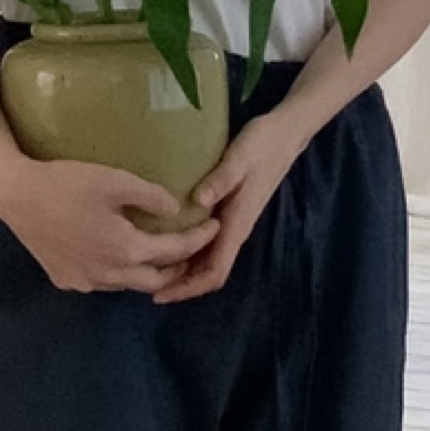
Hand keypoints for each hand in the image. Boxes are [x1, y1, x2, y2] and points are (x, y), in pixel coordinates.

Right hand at [0, 153, 218, 294]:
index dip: (198, 238)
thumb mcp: (115, 180)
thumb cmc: (68, 183)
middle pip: (156, 279)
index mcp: (126, 250)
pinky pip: (101, 281)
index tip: (214, 226)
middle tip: (189, 247)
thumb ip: (152, 197)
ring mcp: (85, 282)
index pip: (174, 251)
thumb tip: (176, 209)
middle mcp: (109, 274)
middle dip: (178, 266)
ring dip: (145, 271)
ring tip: (155, 251)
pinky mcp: (66, 280)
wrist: (17, 195)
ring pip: (127, 283)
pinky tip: (114, 254)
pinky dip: (116, 271)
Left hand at [150, 110, 303, 302]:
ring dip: (184, 271)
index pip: (215, 271)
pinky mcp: (230, 212)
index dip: (188, 288)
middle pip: (209, 272)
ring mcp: (233, 222)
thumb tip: (197, 200)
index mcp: (237, 224)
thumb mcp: (239, 158)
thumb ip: (220, 179)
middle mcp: (235, 230)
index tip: (161, 295)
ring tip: (152, 270)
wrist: (283, 135)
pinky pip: (208, 244)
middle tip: (145, 286)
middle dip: (181, 285)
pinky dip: (188, 253)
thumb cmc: (262, 146)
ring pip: (208, 260)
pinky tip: (168, 245)